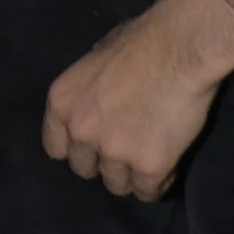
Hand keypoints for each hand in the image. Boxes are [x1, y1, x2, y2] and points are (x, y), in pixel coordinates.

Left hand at [43, 0, 233, 200]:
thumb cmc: (141, 41)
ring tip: (151, 158)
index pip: (55, 148)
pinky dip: (158, 183)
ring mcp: (113, 152)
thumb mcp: (96, 56)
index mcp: (62, 103)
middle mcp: (80, 131)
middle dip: (104, 163)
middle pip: (85, 169)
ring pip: (117, 185)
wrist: (179, 49)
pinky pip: (147, 192)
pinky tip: (168, 167)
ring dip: (131, 175)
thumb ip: (90, 86)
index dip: (77, 149)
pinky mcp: (147, 167)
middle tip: (127, 150)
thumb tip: (96, 94)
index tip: (94, 146)